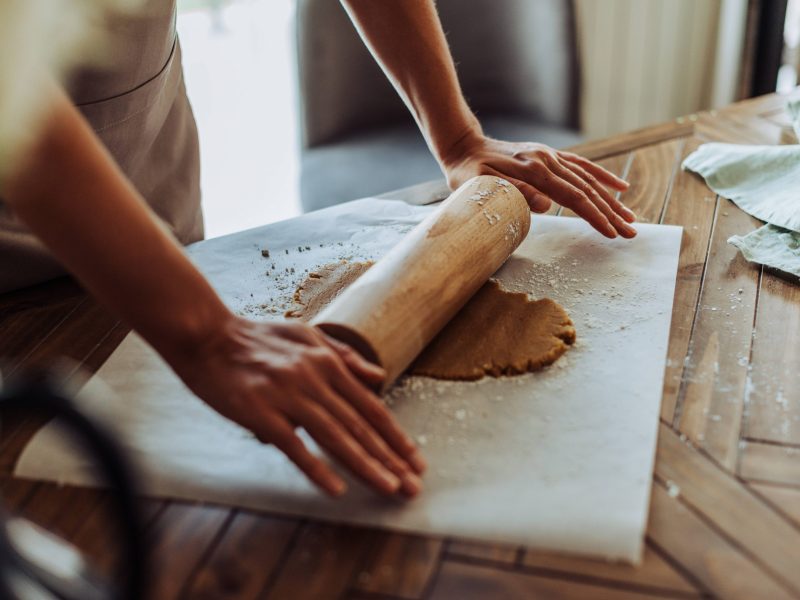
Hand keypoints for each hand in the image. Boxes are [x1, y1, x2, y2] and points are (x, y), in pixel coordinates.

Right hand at [169, 316, 424, 497]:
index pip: (370, 407)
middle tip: (413, 487)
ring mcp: (287, 396)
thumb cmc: (257, 338)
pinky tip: (336, 489)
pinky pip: (294, 446)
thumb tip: (380, 375)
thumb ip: (345, 356)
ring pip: (335, 437)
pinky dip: (316, 468)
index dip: (396, 436)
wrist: (206, 336)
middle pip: (359, 426)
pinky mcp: (260, 412)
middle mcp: (313, 379)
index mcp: (327, 363)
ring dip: (366, 466)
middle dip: (390, 459)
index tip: (416, 460)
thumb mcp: (307, 335)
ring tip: (390, 489)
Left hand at [441, 133, 636, 238]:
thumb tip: (545, 205)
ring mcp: (550, 156)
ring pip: (588, 179)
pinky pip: (581, 166)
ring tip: (630, 216)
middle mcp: (547, 160)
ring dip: (611, 199)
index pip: (573, 197)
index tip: (612, 233)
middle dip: (611, 213)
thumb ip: (515, 193)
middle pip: (587, 190)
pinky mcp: (549, 155)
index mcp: (534, 170)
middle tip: (631, 232)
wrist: (464, 146)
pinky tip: (620, 187)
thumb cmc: (470, 173)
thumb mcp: (483, 187)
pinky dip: (602, 177)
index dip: (595, 216)